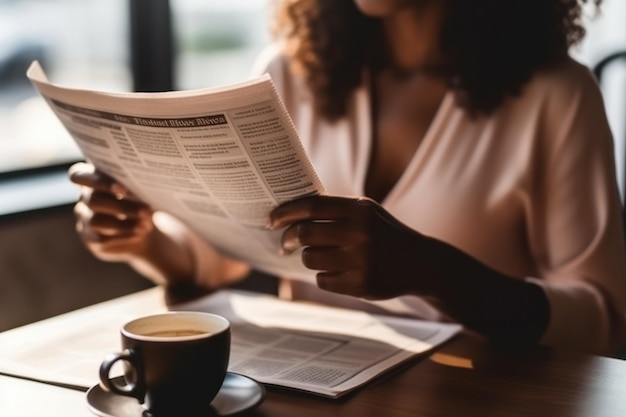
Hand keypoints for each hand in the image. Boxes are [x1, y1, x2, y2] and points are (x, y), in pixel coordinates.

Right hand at [68, 162, 153, 263]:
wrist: (143, 227)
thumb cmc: (140, 200)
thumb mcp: (139, 191)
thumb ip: (134, 186)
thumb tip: (142, 189)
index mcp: (92, 178)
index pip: (79, 175)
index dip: (98, 181)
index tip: (122, 188)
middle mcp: (85, 198)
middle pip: (94, 201)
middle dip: (122, 207)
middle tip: (146, 211)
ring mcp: (85, 219)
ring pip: (96, 221)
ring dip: (123, 224)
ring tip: (145, 226)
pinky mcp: (90, 239)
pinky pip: (101, 238)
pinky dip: (123, 235)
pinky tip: (139, 233)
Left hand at [267, 195, 440, 298]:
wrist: (420, 262)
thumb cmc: (383, 233)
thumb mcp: (366, 212)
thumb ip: (334, 210)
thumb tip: (289, 213)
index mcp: (359, 210)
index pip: (311, 207)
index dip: (285, 212)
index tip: (270, 220)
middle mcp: (359, 233)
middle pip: (305, 234)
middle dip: (289, 239)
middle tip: (285, 244)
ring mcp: (360, 261)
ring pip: (310, 259)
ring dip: (309, 258)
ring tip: (324, 257)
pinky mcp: (360, 285)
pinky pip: (322, 280)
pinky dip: (324, 276)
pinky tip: (340, 272)